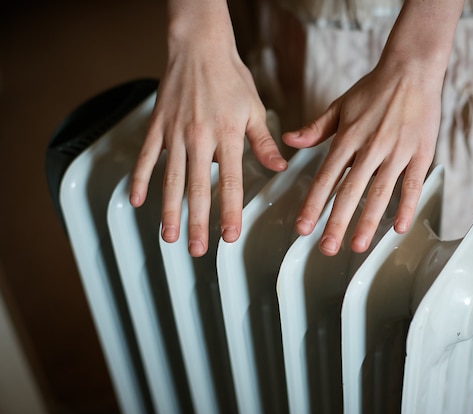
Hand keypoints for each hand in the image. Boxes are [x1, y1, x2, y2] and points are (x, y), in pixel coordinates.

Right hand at [130, 35, 286, 256]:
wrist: (199, 48)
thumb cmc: (230, 78)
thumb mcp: (255, 110)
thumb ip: (264, 143)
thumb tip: (279, 168)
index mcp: (227, 136)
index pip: (230, 183)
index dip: (230, 212)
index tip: (229, 236)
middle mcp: (199, 138)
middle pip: (198, 189)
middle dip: (198, 222)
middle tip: (196, 249)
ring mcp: (174, 134)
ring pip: (171, 180)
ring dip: (170, 211)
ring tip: (169, 236)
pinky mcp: (157, 127)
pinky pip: (146, 158)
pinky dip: (139, 180)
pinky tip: (136, 201)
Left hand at [283, 59, 442, 255]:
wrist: (412, 69)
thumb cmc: (374, 89)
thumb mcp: (340, 105)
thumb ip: (315, 128)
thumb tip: (288, 140)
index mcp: (348, 137)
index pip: (326, 177)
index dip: (313, 204)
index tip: (303, 227)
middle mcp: (371, 146)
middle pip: (350, 190)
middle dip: (337, 222)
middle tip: (327, 248)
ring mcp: (397, 151)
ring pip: (380, 191)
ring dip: (368, 221)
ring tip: (358, 246)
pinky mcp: (421, 152)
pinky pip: (413, 183)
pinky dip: (406, 206)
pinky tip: (398, 228)